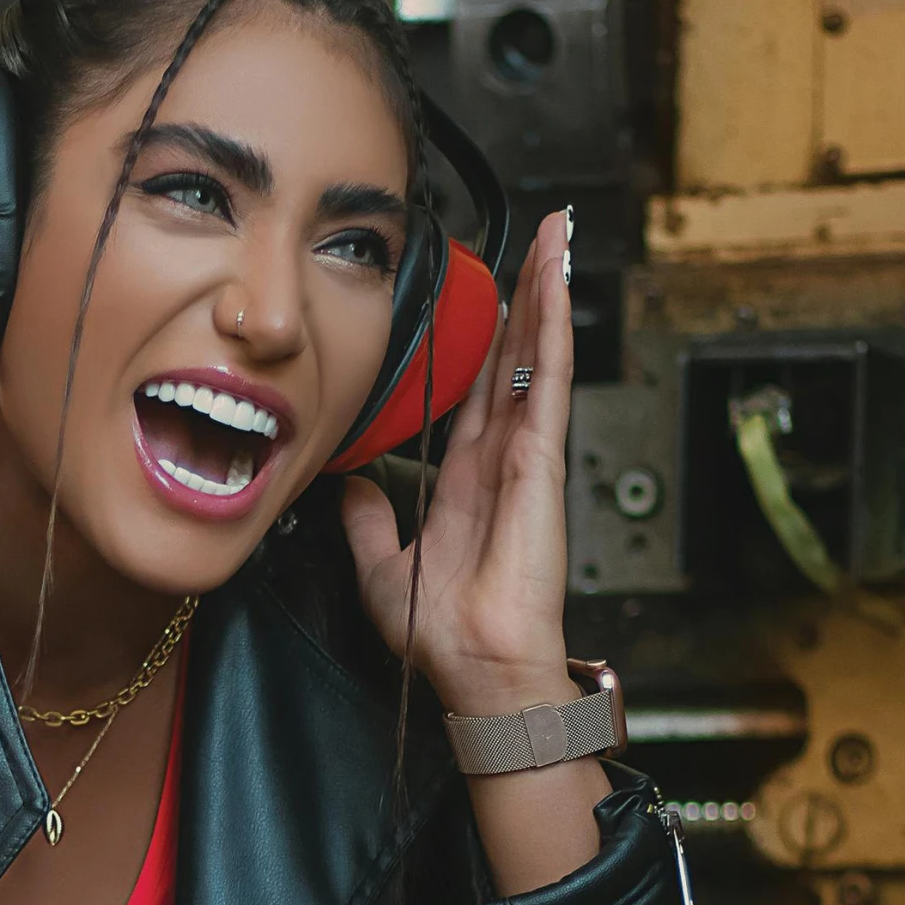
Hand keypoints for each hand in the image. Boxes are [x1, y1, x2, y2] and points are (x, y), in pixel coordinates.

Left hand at [341, 210, 573, 712]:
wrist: (476, 668)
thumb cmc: (442, 634)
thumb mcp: (381, 568)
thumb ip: (365, 522)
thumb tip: (347, 482)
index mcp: (464, 483)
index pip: (474, 395)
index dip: (481, 345)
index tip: (482, 299)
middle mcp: (500, 462)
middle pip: (513, 361)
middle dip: (524, 299)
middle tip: (535, 239)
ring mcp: (525, 457)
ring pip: (536, 357)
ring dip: (546, 294)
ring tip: (557, 236)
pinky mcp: (540, 461)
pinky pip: (546, 381)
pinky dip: (552, 329)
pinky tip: (556, 282)